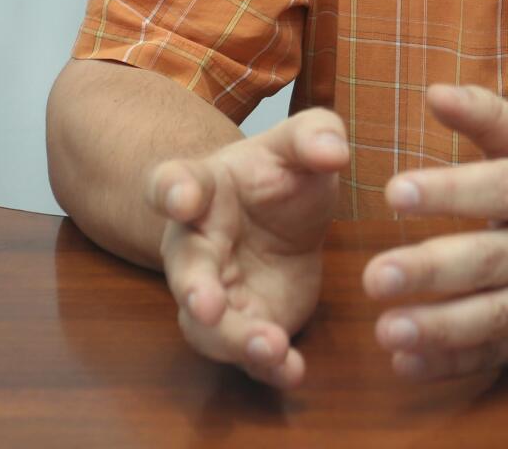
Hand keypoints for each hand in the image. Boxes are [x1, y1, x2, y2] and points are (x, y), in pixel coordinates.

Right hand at [147, 108, 347, 388]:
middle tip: (209, 305)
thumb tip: (334, 149)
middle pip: (186, 271)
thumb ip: (313, 135)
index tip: (181, 198)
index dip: (173, 191)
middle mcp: (196, 246)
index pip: (174, 184)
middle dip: (195, 289)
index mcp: (201, 189)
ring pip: (210, 327)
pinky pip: (248, 355)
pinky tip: (293, 372)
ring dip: (236, 340)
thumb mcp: (300, 145)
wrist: (278, 220)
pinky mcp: (248, 325)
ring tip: (270, 347)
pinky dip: (268, 367)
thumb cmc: (278, 176)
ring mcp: (218, 293)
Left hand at [361, 84, 507, 380]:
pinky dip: (451, 363)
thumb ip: (485, 114)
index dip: (449, 192)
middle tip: (375, 275)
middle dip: (433, 270)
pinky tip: (406, 364)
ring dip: (439, 328)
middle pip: (491, 261)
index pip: (500, 190)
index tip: (394, 191)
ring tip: (387, 329)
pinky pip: (495, 353)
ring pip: (494, 317)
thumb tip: (434, 91)